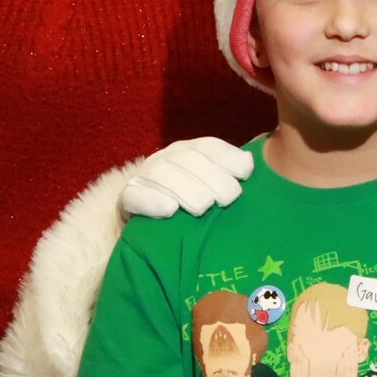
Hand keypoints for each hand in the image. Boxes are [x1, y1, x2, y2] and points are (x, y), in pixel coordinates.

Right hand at [119, 136, 253, 219]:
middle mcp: (165, 158)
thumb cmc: (191, 207)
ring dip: (186, 189)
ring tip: (204, 207)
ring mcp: (144, 176)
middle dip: (211, 177)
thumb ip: (229, 175)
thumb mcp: (211, 189)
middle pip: (187, 159)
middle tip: (229, 198)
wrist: (150, 229)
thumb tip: (250, 164)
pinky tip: (170, 211)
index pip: (207, 146)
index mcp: (187, 151)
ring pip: (162, 174)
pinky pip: (136, 195)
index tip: (246, 173)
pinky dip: (153, 201)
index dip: (227, 157)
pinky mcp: (126, 198)